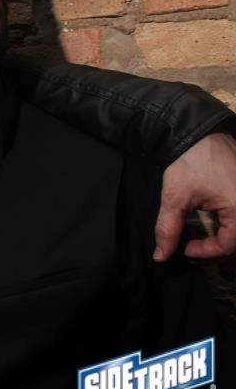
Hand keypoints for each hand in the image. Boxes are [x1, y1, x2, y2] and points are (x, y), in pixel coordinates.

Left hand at [154, 132, 235, 260]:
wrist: (198, 131)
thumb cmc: (190, 162)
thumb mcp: (176, 197)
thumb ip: (168, 229)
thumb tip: (161, 256)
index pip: (229, 245)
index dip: (206, 251)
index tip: (185, 248)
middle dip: (219, 245)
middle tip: (196, 244)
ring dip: (227, 235)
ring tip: (206, 237)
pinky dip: (232, 222)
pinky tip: (217, 222)